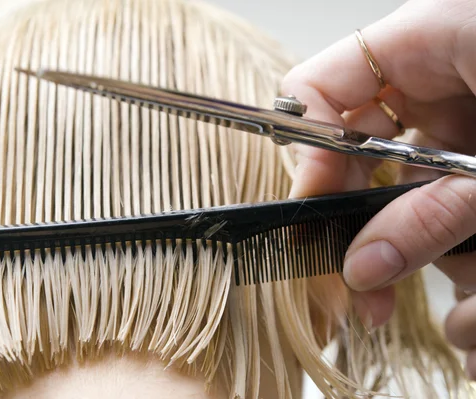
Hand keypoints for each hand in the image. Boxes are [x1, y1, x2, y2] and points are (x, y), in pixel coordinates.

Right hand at [281, 0, 475, 377]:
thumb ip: (437, 208)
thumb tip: (363, 265)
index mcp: (437, 42)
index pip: (324, 86)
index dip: (309, 149)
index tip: (316, 213)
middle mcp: (446, 88)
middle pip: (363, 159)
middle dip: (367, 232)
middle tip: (366, 292)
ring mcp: (470, 134)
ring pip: (418, 206)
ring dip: (441, 271)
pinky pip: (463, 224)